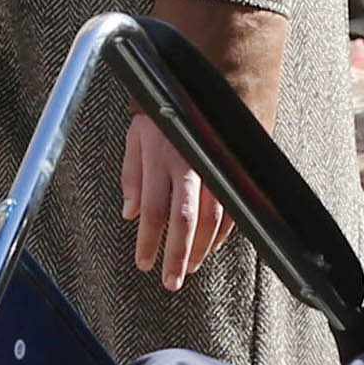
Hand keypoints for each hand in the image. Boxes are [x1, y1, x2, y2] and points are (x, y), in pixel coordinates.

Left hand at [123, 111, 231, 289]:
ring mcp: (215, 166)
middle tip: (171, 281)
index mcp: (161, 159)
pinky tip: (213, 245)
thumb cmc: (162, 111)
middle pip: (185, 221)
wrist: (202, 83)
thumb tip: (130, 214)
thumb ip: (132, 176)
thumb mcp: (135, 138)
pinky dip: (224, 231)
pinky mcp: (233, 167)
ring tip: (190, 267)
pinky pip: (232, 207)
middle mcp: (190, 165)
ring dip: (202, 248)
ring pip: (213, 219)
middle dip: (178, 256)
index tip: (144, 264)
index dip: (149, 243)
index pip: (153, 212)